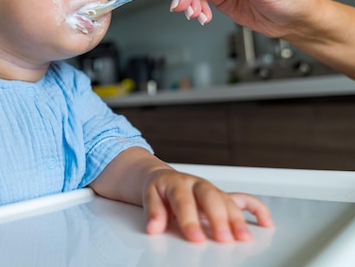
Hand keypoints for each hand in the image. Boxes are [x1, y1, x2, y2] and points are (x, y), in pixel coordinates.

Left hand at [142, 169, 272, 242]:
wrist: (164, 179)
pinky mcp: (222, 196)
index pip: (184, 201)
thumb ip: (153, 212)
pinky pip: (244, 199)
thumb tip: (154, 227)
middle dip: (218, 218)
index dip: (190, 220)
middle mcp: (197, 185)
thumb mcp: (150, 196)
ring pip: (227, 200)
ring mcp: (212, 190)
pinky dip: (257, 209)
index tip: (195, 238)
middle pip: (210, 198)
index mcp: (178, 184)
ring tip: (243, 238)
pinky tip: (266, 223)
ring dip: (237, 219)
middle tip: (223, 238)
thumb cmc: (160, 190)